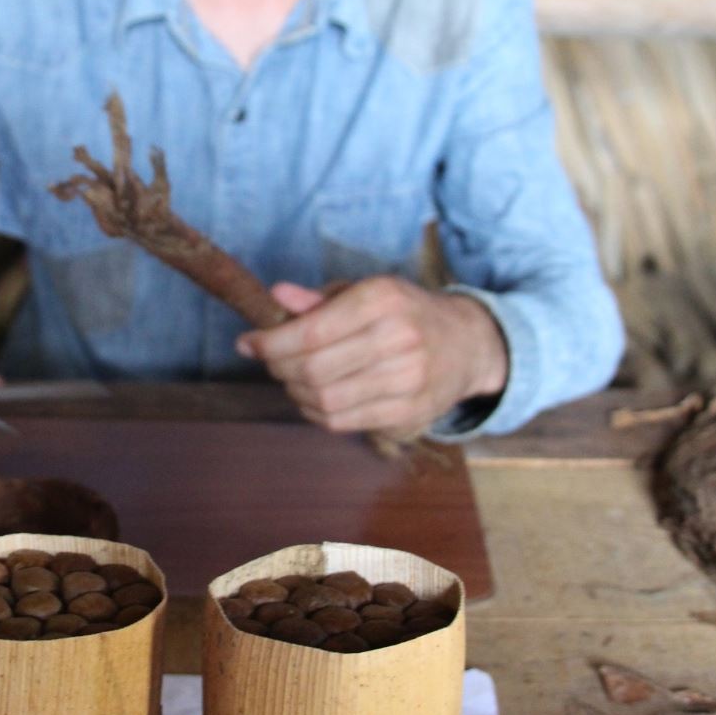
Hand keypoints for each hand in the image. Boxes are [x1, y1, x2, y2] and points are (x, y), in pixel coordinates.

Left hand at [238, 277, 508, 437]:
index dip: (271, 342)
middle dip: (278, 368)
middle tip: (270, 361)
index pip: (312, 331)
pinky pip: (344, 423)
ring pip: (325, 401)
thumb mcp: (367, 292)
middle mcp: (399, 339)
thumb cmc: (406, 313)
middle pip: (313, 369)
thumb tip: (274, 297)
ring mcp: (408, 381)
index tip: (248, 343)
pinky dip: (317, 413)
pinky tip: (316, 398)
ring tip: (294, 379)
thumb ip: (318, 299)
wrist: (467, 344)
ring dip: (295, 393)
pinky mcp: (410, 414)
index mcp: (383, 300)